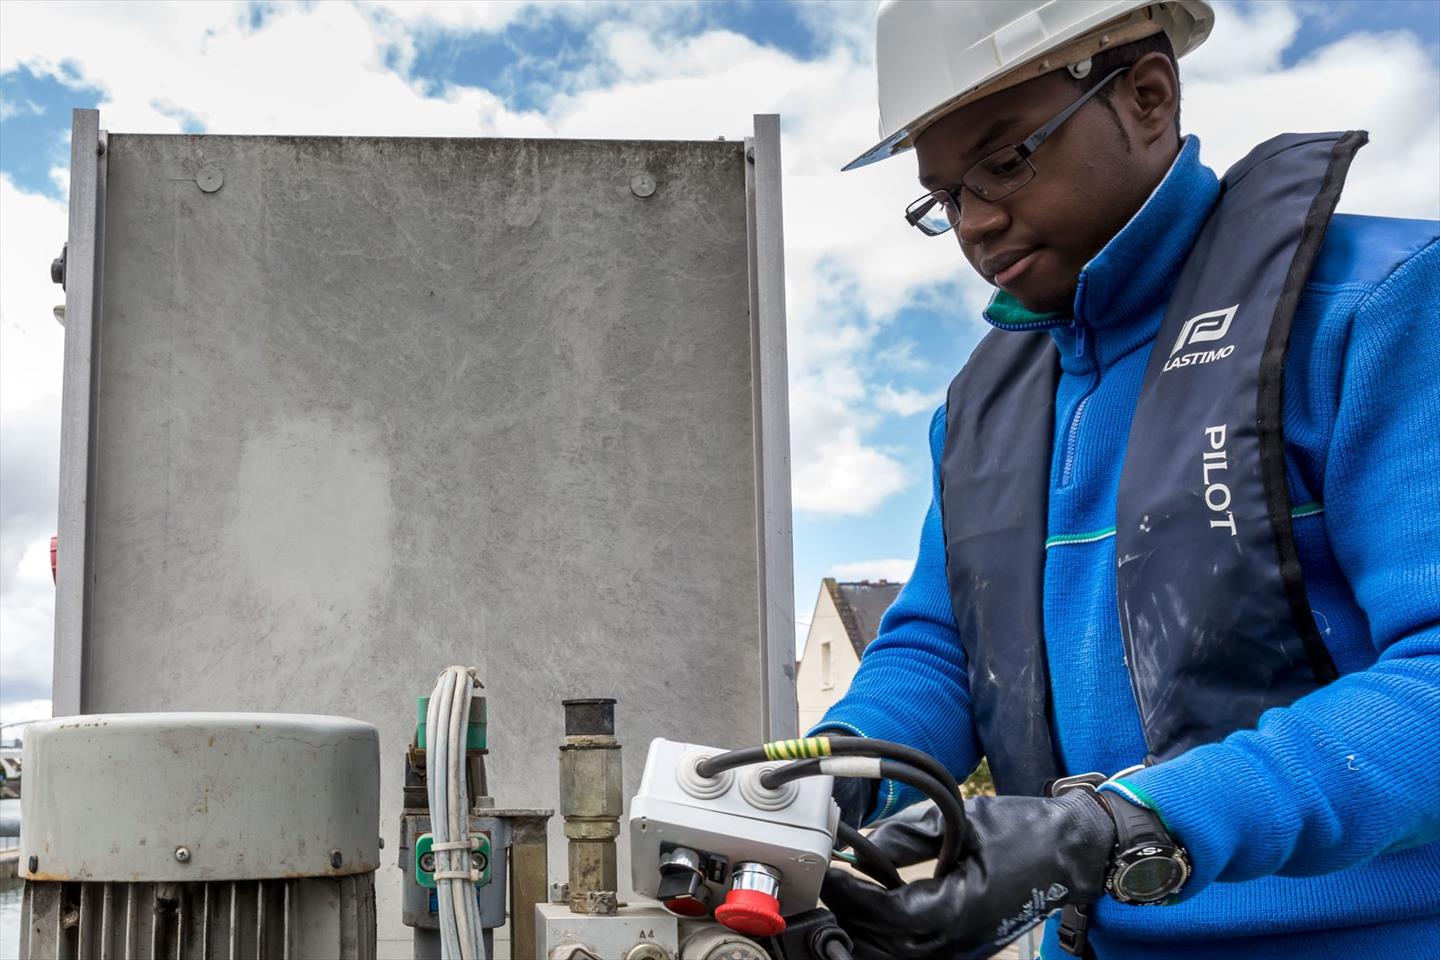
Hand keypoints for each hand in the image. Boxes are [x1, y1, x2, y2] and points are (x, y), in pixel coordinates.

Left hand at [821, 792, 1115, 959]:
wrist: (1071, 853)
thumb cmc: (1024, 831)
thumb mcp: (961, 821)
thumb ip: (908, 835)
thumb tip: (864, 845)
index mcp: (959, 908)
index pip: (887, 913)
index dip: (851, 895)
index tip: (828, 874)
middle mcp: (958, 940)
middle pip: (883, 945)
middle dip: (850, 914)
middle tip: (828, 883)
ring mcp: (962, 950)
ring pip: (894, 958)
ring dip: (864, 932)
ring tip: (845, 898)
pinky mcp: (963, 949)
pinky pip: (912, 954)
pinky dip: (885, 939)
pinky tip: (872, 913)